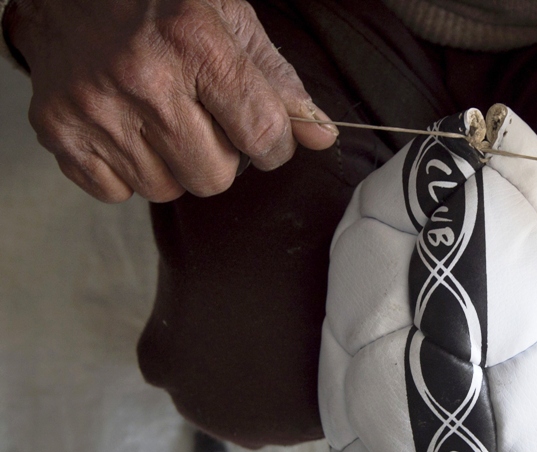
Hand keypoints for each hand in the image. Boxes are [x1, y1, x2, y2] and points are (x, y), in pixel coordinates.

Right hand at [4, 0, 337, 202]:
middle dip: (222, 158)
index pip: (263, 133)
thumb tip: (322, 135)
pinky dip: (128, 171)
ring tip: (162, 120)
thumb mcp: (229, 20)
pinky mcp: (59, 130)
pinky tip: (127, 129)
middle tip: (204, 121)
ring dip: (175, 165)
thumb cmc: (157, 2)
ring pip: (167, 189)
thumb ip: (279, 82)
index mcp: (195, 43)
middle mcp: (144, 78)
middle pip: (214, 177)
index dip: (275, 145)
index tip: (266, 137)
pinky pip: (117, 193)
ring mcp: (96, 108)